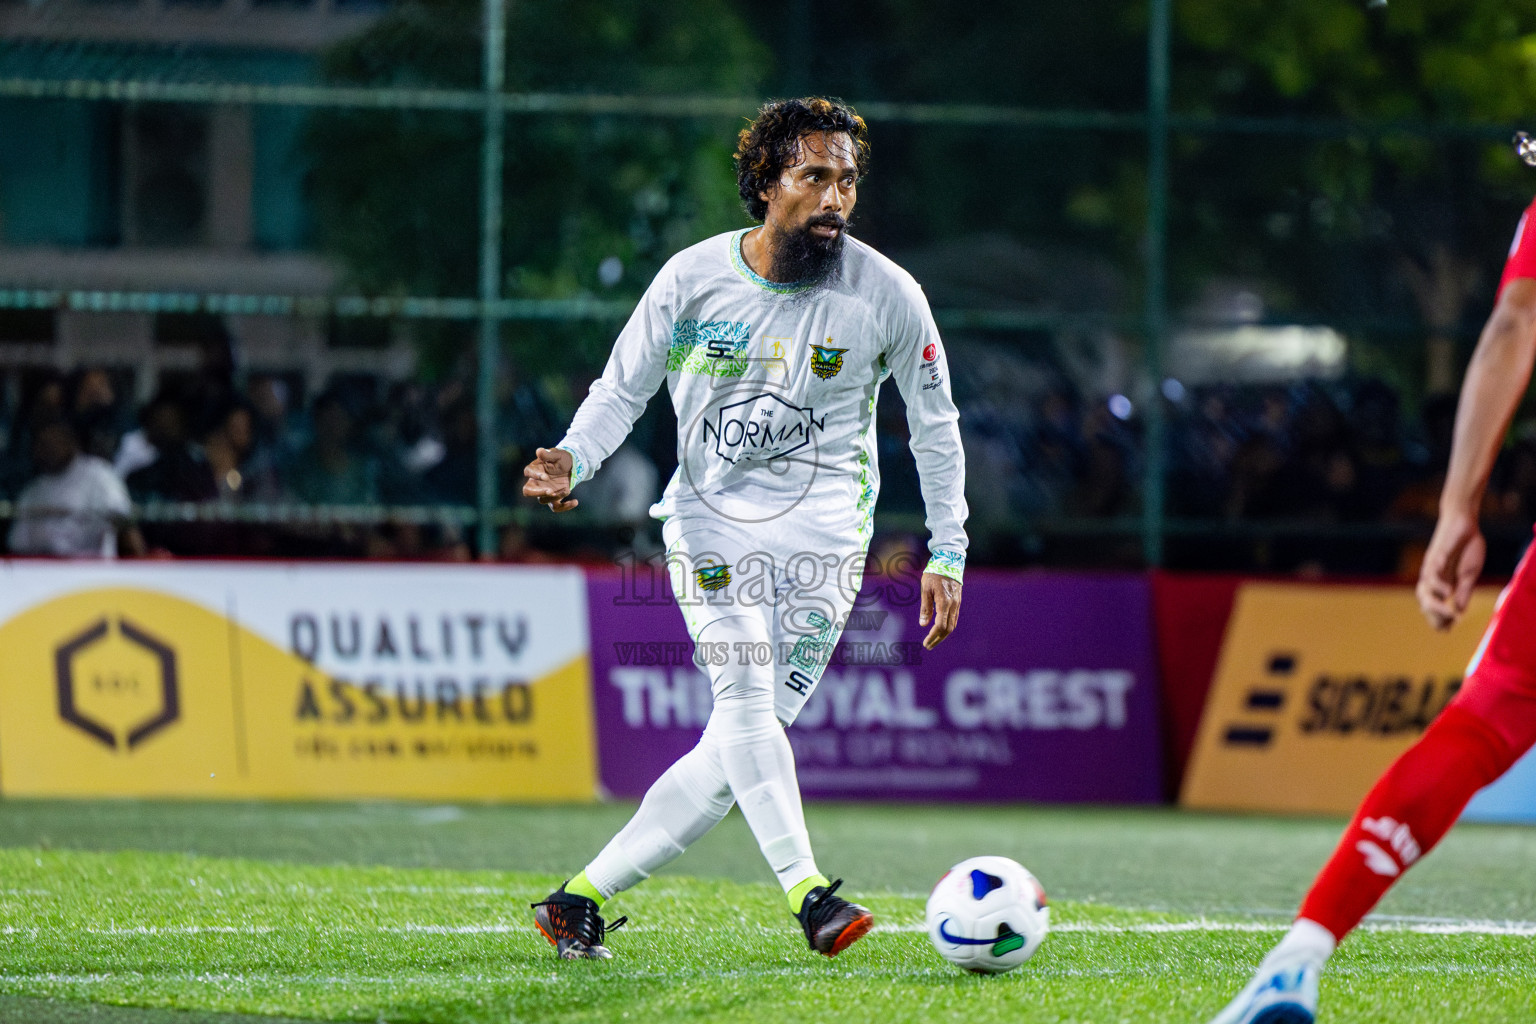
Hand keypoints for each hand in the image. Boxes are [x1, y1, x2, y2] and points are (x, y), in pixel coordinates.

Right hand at [521, 446, 578, 512]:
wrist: (572, 466)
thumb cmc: (562, 458)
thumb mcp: (557, 454)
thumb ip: (548, 455)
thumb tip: (539, 451)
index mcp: (535, 469)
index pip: (528, 472)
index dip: (535, 475)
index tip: (546, 476)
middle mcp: (537, 482)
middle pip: (528, 491)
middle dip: (538, 492)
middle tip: (550, 491)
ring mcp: (545, 491)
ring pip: (543, 500)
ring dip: (555, 496)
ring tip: (567, 490)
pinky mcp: (555, 498)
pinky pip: (556, 507)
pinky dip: (565, 507)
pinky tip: (575, 501)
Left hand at [918, 572, 960, 649]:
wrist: (949, 562)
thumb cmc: (934, 574)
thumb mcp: (926, 589)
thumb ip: (925, 607)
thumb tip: (923, 624)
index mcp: (944, 602)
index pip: (940, 625)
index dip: (933, 636)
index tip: (925, 643)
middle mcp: (953, 605)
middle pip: (948, 629)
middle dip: (938, 639)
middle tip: (928, 646)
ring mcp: (957, 604)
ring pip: (953, 625)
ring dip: (943, 635)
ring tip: (933, 641)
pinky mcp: (958, 602)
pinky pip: (954, 618)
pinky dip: (948, 627)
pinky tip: (941, 630)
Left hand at [1416, 508, 1484, 629]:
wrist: (1464, 522)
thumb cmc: (1466, 547)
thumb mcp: (1469, 574)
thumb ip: (1463, 591)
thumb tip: (1459, 612)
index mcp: (1441, 583)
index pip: (1434, 605)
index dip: (1438, 618)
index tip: (1447, 630)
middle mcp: (1432, 577)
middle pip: (1424, 600)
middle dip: (1433, 615)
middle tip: (1446, 626)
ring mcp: (1432, 566)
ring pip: (1424, 588)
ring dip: (1434, 603)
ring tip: (1449, 611)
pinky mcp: (1436, 554)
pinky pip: (1432, 570)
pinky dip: (1438, 582)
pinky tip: (1447, 591)